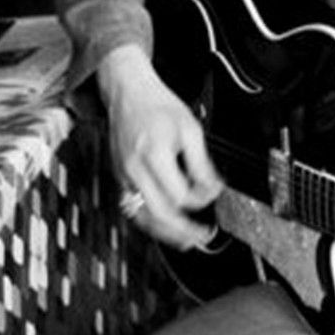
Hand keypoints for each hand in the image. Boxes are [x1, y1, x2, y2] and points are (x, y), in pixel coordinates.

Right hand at [98, 45, 223, 249]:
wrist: (129, 93)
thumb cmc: (159, 106)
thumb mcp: (191, 129)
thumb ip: (201, 163)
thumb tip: (212, 188)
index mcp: (154, 155)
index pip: (179, 194)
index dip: (201, 199)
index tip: (214, 192)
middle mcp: (135, 169)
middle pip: (159, 213)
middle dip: (183, 230)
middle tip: (203, 235)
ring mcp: (123, 175)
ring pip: (142, 216)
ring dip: (165, 233)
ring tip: (186, 240)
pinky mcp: (119, 176)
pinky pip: (132, 206)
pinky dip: (150, 220)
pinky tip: (165, 224)